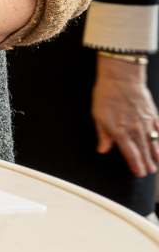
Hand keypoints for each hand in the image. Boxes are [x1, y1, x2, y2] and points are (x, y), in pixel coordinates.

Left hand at [93, 55, 158, 175]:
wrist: (121, 79)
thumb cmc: (106, 96)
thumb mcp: (98, 116)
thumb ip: (103, 135)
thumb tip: (103, 149)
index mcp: (119, 131)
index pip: (130, 153)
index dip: (135, 165)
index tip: (139, 172)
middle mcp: (134, 130)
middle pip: (143, 151)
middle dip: (146, 163)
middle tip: (149, 171)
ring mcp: (146, 123)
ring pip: (153, 143)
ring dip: (155, 155)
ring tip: (156, 163)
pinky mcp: (153, 115)